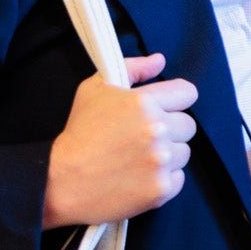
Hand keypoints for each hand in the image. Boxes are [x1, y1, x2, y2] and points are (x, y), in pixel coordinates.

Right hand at [42, 54, 197, 227]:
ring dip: (167, 155)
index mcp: (144, 102)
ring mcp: (161, 161)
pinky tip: (139, 177)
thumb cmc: (78, 134)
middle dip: (170, 129)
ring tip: (138, 158)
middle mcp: (157, 130)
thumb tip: (159, 61)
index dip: (176, 99)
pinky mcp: (161, 189)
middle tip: (144, 137)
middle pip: (188, 125)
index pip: (187, 93)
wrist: (62, 181)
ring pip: (183, 152)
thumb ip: (131, 68)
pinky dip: (163, 179)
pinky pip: (178, 178)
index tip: (165, 108)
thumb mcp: (95, 89)